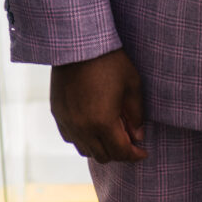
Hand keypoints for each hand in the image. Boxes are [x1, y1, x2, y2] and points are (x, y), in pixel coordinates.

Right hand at [51, 48, 146, 163]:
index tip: (143, 152)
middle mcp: (82, 127)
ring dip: (100, 147)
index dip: (135, 155)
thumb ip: (136, 115)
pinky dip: (84, 138)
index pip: (120, 152)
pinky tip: (93, 126)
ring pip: (85, 150)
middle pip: (103, 156)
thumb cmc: (110, 62)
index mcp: (102, 122)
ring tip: (112, 133)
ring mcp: (67, 122)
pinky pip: (71, 138)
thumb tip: (137, 136)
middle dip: (119, 153)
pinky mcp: (57, 114)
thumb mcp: (132, 86)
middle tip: (129, 141)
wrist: (78, 44)